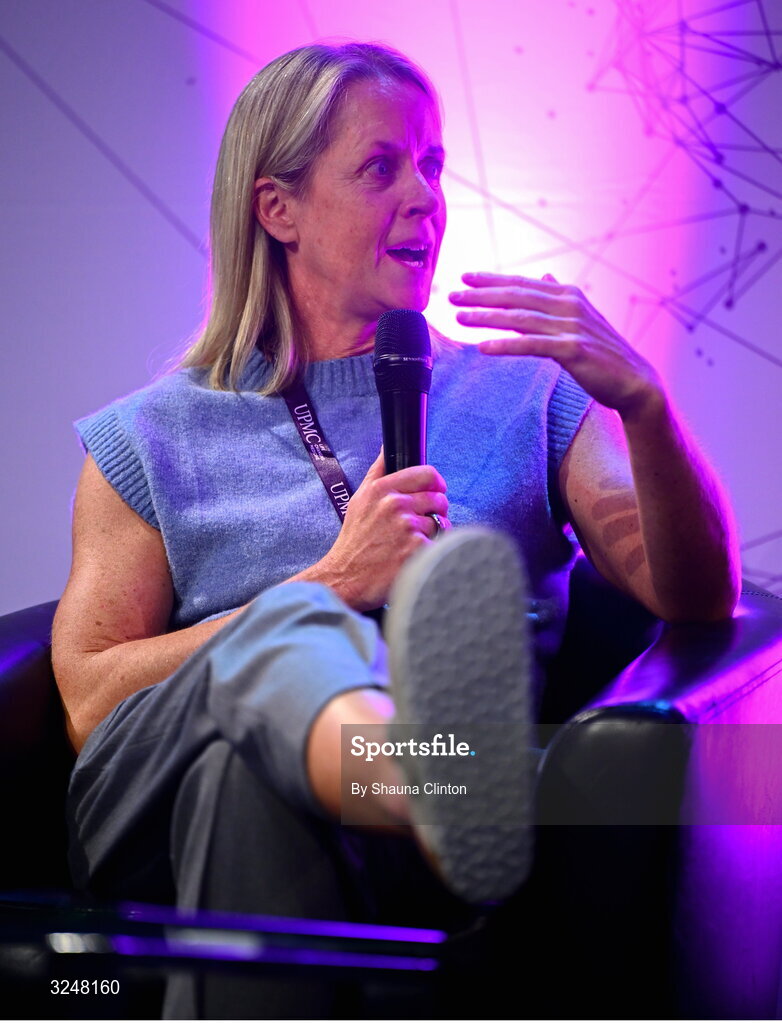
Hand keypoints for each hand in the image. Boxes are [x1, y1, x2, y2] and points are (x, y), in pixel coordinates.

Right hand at [315, 450, 450, 611]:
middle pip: (439, 499)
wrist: (345, 577)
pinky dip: (431, 551)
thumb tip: (386, 446)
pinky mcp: (416, 549)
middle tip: (422, 523)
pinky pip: (439, 544)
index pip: (427, 474)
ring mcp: (407, 527)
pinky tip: (413, 556)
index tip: (436, 492)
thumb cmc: (355, 539)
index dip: (436, 484)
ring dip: (433, 534)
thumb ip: (378, 471)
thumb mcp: (360, 499)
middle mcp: (395, 505)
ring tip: (412, 543)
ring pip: (440, 523)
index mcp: (382, 489)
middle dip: (436, 511)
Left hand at [449, 272, 662, 419]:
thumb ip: (559, 298)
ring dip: (487, 317)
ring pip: (520, 318)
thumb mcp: (581, 319)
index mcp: (568, 295)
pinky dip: (506, 345)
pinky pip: (532, 346)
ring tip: (460, 317)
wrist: (634, 381)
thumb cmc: (603, 352)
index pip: (522, 283)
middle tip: (452, 295)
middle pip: (516, 297)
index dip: (492, 279)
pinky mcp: (573, 351)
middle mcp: (569, 305)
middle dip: (481, 295)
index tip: (464, 276)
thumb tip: (546, 276)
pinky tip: (483, 347)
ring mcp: (571, 327)